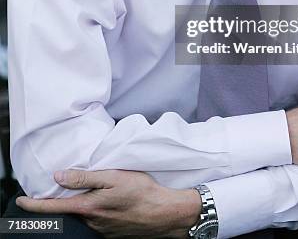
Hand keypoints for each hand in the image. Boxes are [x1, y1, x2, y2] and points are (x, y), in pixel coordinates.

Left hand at [16, 169, 201, 237]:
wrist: (165, 213)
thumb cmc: (142, 192)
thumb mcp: (113, 177)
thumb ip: (85, 178)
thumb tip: (58, 177)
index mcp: (89, 207)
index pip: (53, 207)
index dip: (34, 205)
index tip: (20, 201)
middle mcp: (92, 222)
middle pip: (70, 211)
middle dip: (65, 200)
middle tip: (66, 186)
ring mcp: (102, 230)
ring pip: (84, 215)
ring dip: (84, 204)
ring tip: (97, 191)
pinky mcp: (112, 233)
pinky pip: (97, 221)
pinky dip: (97, 210)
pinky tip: (111, 201)